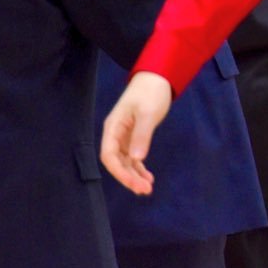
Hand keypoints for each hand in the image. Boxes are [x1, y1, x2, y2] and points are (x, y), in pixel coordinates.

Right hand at [100, 71, 172, 194]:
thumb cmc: (150, 91)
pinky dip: (140, 167)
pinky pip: (134, 156)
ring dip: (135, 175)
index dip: (119, 171)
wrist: (158, 77)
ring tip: (147, 188)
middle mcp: (115, 134)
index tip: (133, 183)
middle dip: (128, 177)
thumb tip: (137, 158)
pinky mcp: (134, 136)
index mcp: (113, 127)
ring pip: (126, 161)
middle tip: (144, 190)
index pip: (109, 155)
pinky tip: (148, 177)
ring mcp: (124, 136)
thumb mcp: (148, 112)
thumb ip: (142, 135)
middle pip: (117, 161)